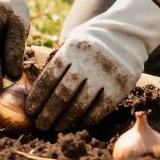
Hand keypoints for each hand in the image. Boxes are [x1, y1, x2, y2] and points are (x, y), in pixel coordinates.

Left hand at [27, 0, 159, 129]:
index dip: (38, 96)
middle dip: (48, 112)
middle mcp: (88, 61)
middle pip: (63, 93)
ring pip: (80, 103)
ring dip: (65, 119)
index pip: (50, 77)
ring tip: (56, 127)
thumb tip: (39, 85)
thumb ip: (60, 58)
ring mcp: (106, 74)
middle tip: (40, 125)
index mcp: (73, 48)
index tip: (30, 110)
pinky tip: (77, 123)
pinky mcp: (121, 85)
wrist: (130, 32)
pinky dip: (87, 118)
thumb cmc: (94, 38)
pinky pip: (101, 108)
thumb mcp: (75, 39)